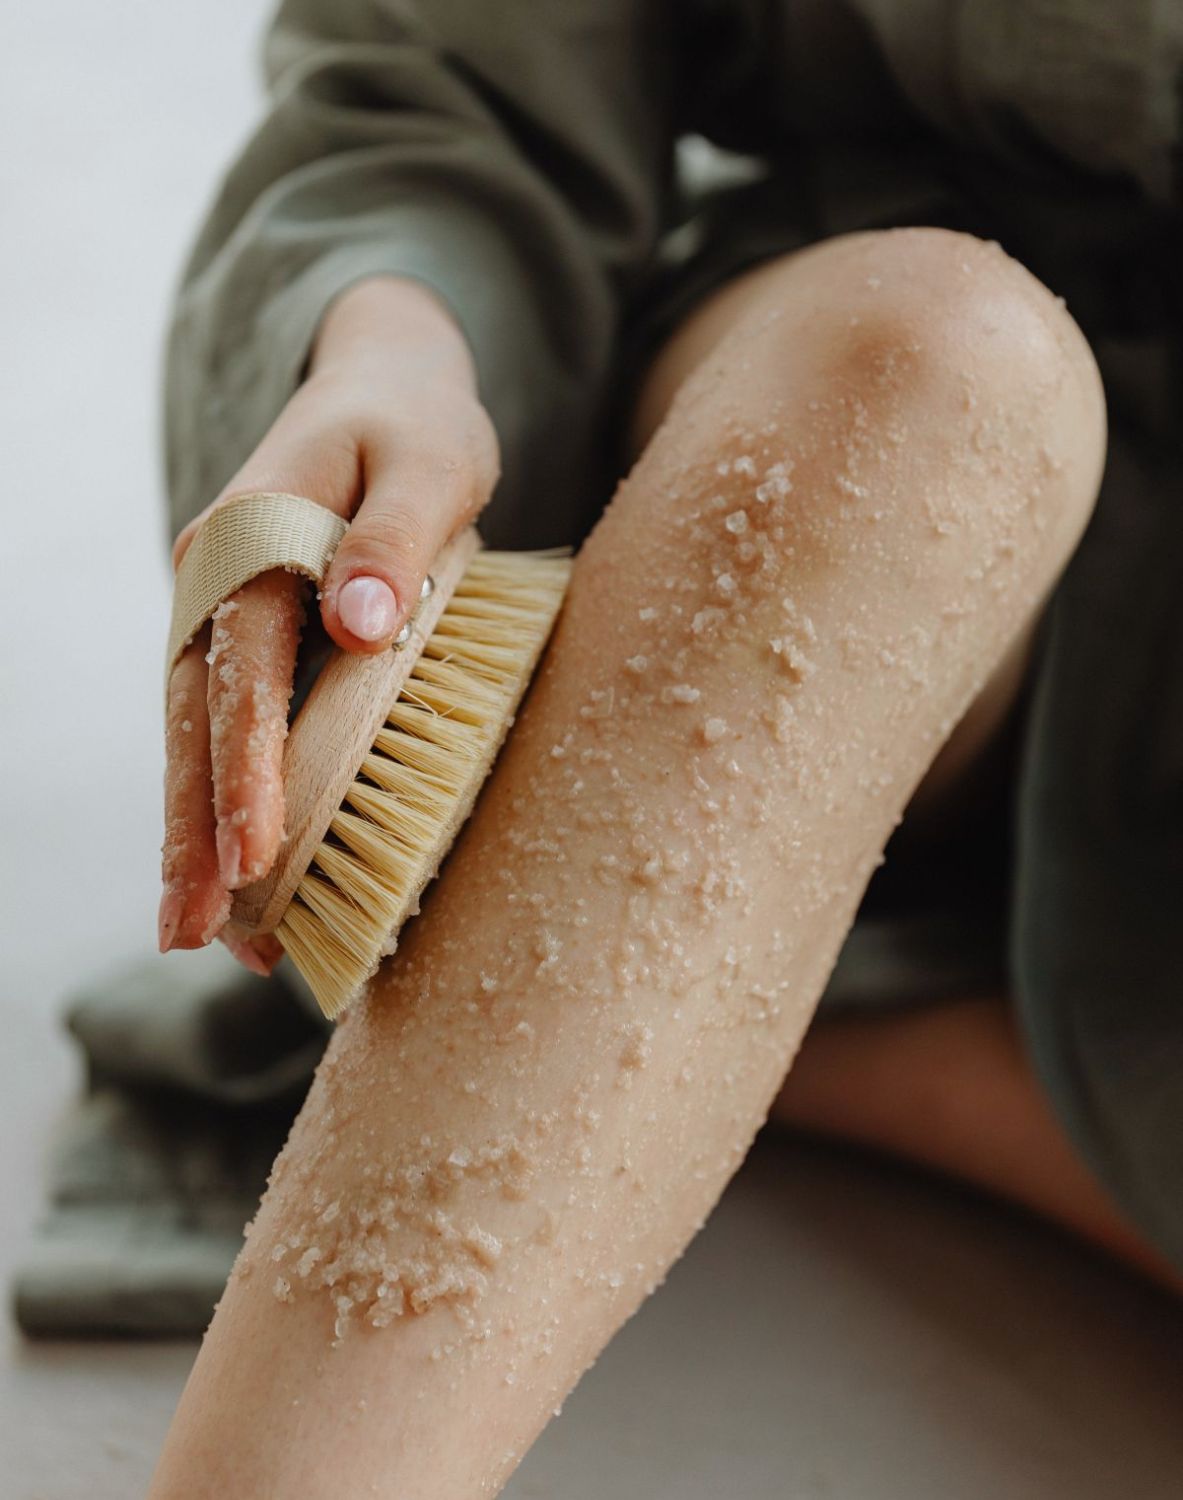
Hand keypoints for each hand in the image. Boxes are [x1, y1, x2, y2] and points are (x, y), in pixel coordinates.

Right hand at [158, 277, 498, 969]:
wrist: (386, 389)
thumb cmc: (415, 427)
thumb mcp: (431, 462)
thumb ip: (397, 536)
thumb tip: (361, 622)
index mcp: (249, 531)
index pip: (243, 664)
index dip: (246, 762)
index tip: (255, 851)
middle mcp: (214, 577)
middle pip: (192, 717)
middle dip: (191, 829)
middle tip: (192, 932)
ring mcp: (219, 609)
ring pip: (194, 734)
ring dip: (194, 833)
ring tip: (201, 933)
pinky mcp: (244, 637)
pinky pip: (223, 727)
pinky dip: (223, 799)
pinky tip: (238, 872)